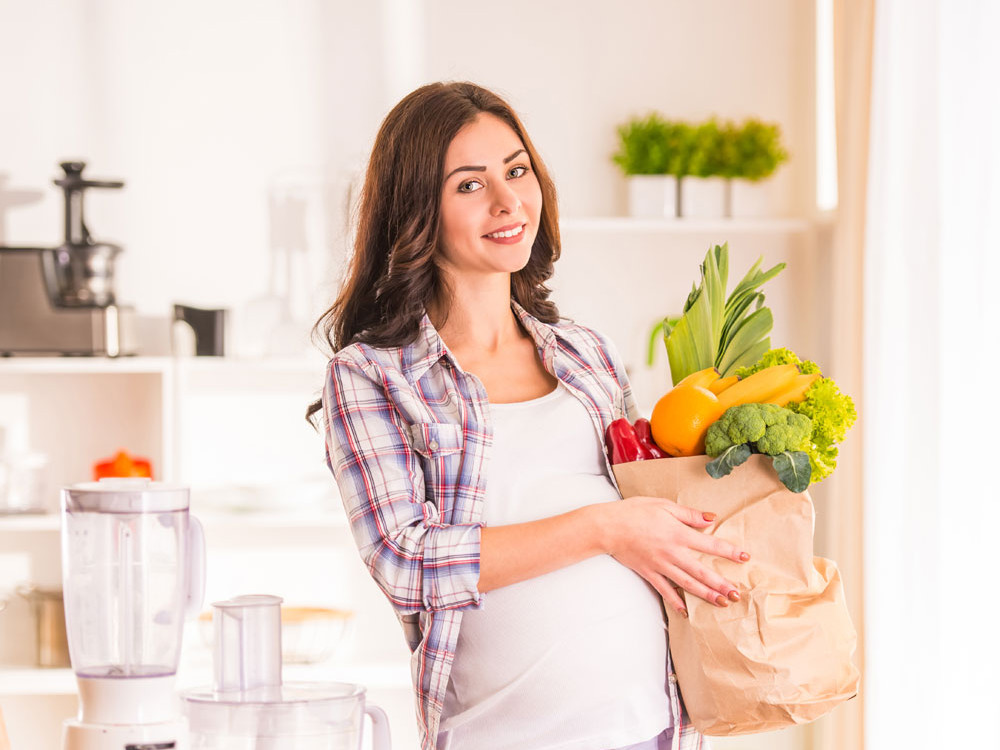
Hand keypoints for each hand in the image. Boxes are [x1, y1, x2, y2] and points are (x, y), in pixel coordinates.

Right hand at [603, 495, 749, 616]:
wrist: (608, 526)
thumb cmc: (635, 511)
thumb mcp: (664, 506)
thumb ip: (689, 514)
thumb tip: (710, 519)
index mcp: (678, 534)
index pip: (710, 544)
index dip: (729, 551)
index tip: (745, 558)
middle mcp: (672, 553)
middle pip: (702, 571)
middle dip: (721, 584)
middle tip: (736, 594)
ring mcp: (660, 565)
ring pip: (687, 584)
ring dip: (706, 595)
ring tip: (721, 603)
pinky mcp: (649, 572)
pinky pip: (664, 590)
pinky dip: (675, 602)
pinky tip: (685, 611)